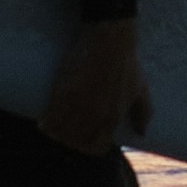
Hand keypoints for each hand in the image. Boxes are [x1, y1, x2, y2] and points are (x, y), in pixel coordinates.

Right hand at [39, 17, 148, 153]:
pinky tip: (42, 120)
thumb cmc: (126, 63)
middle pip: (75, 142)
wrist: (110, 40)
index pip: (97, 147)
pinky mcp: (64, 92)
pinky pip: (49, 118)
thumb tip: (141, 133)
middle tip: (64, 133)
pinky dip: (44, 123)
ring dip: (55, 133)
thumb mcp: (141, 89)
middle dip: (70, 140)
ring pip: (60, 133)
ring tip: (52, 127)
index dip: (88, 146)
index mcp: (113, 118)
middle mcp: (96, 116)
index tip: (82, 140)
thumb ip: (143, 114)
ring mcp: (79, 106)